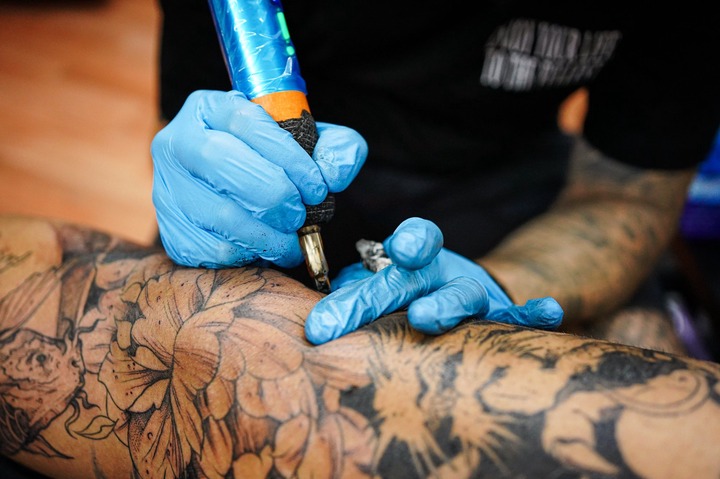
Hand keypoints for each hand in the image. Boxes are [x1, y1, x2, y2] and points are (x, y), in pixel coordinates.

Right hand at [151, 90, 366, 267]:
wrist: (241, 198)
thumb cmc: (278, 164)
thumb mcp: (312, 144)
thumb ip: (337, 148)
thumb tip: (334, 173)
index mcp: (210, 108)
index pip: (246, 122)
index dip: (287, 157)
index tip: (317, 187)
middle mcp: (177, 142)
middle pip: (220, 161)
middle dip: (273, 194)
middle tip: (299, 215)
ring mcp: (168, 188)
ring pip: (218, 213)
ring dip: (266, 234)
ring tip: (290, 241)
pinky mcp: (172, 230)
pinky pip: (211, 248)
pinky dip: (247, 254)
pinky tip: (265, 249)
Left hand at [305, 217, 562, 343]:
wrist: (456, 291)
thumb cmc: (406, 295)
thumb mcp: (377, 289)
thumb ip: (355, 297)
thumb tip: (321, 320)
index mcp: (402, 262)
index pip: (379, 260)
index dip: (359, 282)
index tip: (330, 314)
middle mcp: (434, 271)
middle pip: (408, 277)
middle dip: (377, 298)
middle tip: (337, 321)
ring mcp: (471, 291)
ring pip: (462, 294)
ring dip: (447, 303)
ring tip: (424, 318)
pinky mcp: (502, 314)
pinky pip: (520, 314)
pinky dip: (535, 314)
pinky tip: (550, 312)